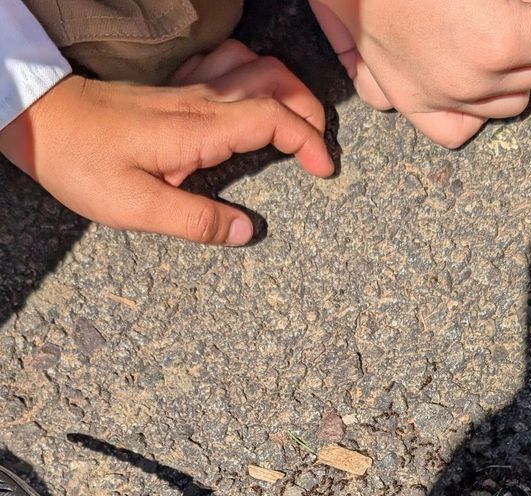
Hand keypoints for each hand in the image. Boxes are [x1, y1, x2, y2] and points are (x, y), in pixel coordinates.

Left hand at [0, 40, 332, 243]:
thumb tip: (247, 231)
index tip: (323, 171)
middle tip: (319, 149)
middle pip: (275, 82)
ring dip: (287, 88)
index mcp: (199, 129)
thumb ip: (196, 222)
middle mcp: (200, 101)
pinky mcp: (172, 89)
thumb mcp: (137, 208)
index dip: (307, 141)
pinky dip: (252, 73)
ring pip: (255, 65)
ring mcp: (187, 89)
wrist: (41, 119)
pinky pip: (225, 63)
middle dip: (309, 111)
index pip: (273, 119)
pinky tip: (251, 96)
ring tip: (299, 124)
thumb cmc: (83, 164)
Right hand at [309, 0, 530, 146]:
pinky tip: (472, 76)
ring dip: (513, 72)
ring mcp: (440, 97)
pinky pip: (458, 127)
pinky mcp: (411, 101)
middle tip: (516, 5)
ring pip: (509, 103)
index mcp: (499, 41)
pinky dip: (473, 107)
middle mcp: (473, 82)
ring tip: (493, 33)